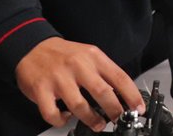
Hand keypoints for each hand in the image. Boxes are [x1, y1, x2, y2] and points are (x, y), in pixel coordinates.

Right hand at [14, 37, 142, 130]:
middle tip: (118, 119)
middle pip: (102, 92)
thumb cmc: (64, 54)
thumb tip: (122, 94)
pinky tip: (66, 118)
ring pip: (79, 105)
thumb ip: (103, 72)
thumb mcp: (89, 55)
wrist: (33, 47)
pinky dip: (60, 120)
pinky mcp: (41, 89)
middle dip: (114, 110)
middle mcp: (78, 66)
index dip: (132, 95)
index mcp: (94, 57)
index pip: (119, 77)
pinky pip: (52, 113)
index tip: (138, 107)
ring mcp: (59, 78)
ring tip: (98, 124)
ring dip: (91, 119)